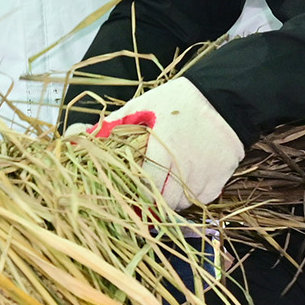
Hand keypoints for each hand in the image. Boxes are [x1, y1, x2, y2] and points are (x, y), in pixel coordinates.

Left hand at [85, 79, 245, 210]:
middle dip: (146, 200)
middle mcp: (183, 170)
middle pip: (158, 203)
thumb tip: (79, 137)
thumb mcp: (140, 107)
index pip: (139, 191)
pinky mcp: (217, 183)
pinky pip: (197, 200)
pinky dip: (187, 195)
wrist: (224, 99)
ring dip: (166, 198)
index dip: (129, 194)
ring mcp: (202, 180)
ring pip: (177, 205)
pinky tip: (183, 178)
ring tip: (161, 181)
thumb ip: (111, 126)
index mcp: (160, 152)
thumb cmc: (178, 102)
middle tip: (139, 189)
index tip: (122, 192)